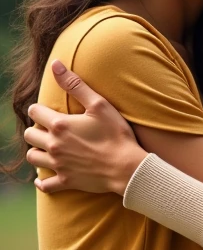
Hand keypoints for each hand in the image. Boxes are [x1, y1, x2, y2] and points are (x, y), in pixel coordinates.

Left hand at [25, 61, 146, 195]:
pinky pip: (45, 185)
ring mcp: (58, 165)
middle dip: (36, 129)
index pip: (35, 111)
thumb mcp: (99, 105)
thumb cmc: (116, 134)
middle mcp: (54, 145)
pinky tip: (46, 178)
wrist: (127, 167)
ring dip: (37, 151)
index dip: (40, 109)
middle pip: (30, 135)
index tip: (49, 111)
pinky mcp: (66, 181)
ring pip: (32, 158)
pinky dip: (43, 182)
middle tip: (50, 129)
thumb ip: (75, 84)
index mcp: (59, 125)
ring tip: (49, 148)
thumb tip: (55, 64)